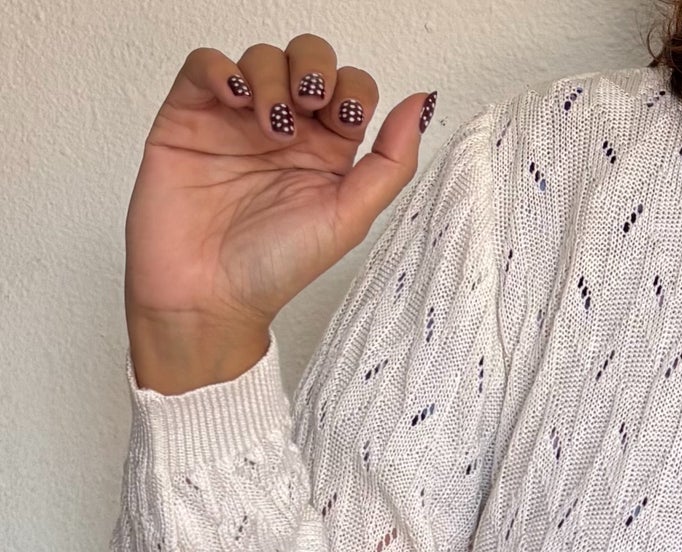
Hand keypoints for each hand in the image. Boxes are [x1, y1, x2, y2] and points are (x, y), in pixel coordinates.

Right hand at [125, 36, 433, 392]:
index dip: (353, 91)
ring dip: (272, 78)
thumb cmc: (276, 267)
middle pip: (306, 58)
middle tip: (310, 106)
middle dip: (314, 69)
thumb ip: (390, 163)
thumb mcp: (350, 217)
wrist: (209, 294)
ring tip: (272, 128)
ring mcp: (236, 119)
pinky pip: (205, 63)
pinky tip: (237, 99)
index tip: (346, 123)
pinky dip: (222, 68)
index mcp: (329, 153)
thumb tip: (424, 104)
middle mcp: (286, 130)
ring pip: (260, 57)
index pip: (350, 88)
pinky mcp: (189, 115)